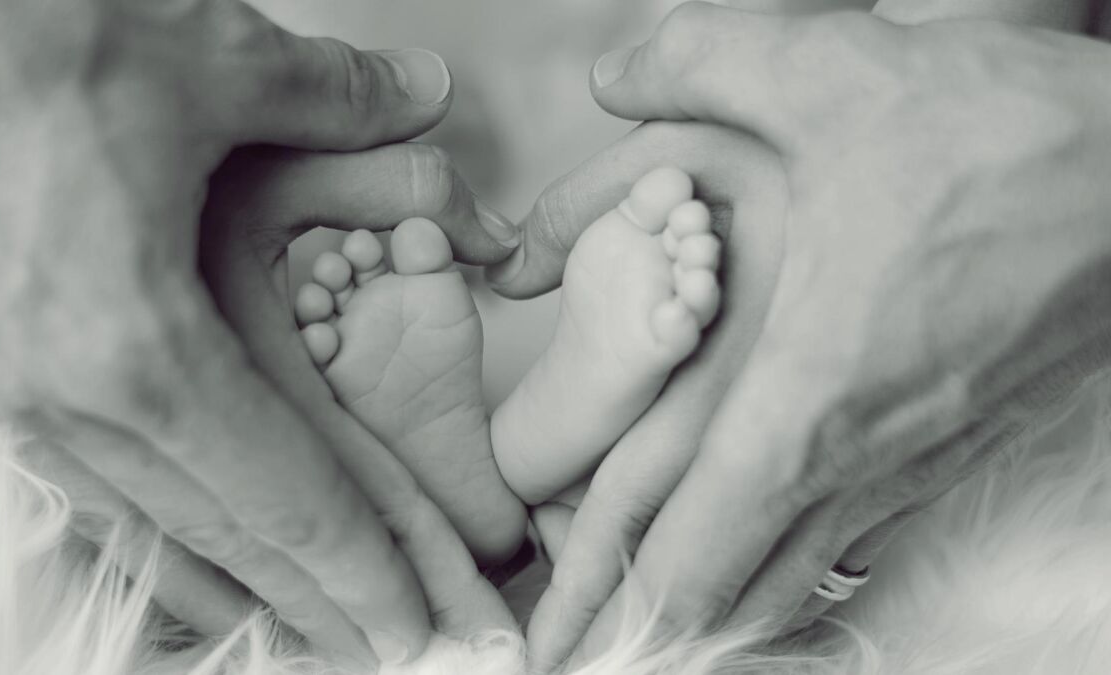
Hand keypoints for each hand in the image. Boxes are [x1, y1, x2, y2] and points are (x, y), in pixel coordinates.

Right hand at [0, 0, 516, 667]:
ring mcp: (3, 390)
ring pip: (141, 526)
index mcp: (140, 347)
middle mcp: (63, 396)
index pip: (287, 495)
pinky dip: (144, 531)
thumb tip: (426, 93)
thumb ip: (340, 100)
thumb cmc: (27, 31)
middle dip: (315, 603)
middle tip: (387, 651)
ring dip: (230, 585)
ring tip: (298, 629)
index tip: (418, 625)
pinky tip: (175, 552)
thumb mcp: (212, 59)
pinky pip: (75, 483)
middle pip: (222, 536)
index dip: (366, 567)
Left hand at [501, 4, 1110, 670]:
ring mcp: (911, 469)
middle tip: (565, 653)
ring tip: (630, 622)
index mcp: (802, 396)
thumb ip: (697, 62)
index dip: (602, 604)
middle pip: (722, 598)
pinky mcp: (949, 452)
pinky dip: (773, 569)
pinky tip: (745, 556)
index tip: (552, 647)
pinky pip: (842, 545)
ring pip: (786, 582)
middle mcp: (857, 460)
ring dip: (702, 609)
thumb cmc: (1003, 134)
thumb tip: (609, 73)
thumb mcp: (833, 70)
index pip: (684, 551)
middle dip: (631, 630)